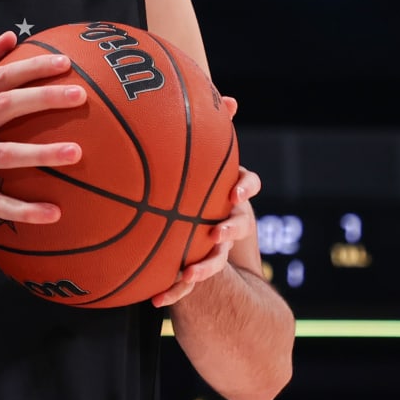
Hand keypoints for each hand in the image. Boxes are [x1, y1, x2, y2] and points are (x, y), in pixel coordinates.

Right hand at [0, 30, 85, 233]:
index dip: (31, 68)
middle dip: (43, 98)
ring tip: (76, 152)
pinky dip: (23, 210)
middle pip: (2, 107)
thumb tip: (10, 36)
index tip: (65, 63)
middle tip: (81, 96)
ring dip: (41, 154)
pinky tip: (54, 213)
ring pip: (1, 155)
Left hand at [153, 95, 257, 308]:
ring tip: (191, 272)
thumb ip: (203, 131)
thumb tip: (225, 98)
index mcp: (226, 193)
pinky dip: (173, 292)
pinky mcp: (194, 270)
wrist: (192, 241)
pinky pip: (185, 284)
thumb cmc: (188, 188)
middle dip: (229, 229)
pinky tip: (154, 301)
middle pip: (237, 224)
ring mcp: (213, 247)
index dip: (244, 186)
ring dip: (206, 265)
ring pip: (215, 259)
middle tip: (217, 229)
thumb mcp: (193, 162)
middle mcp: (225, 220)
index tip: (236, 187)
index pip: (245, 184)